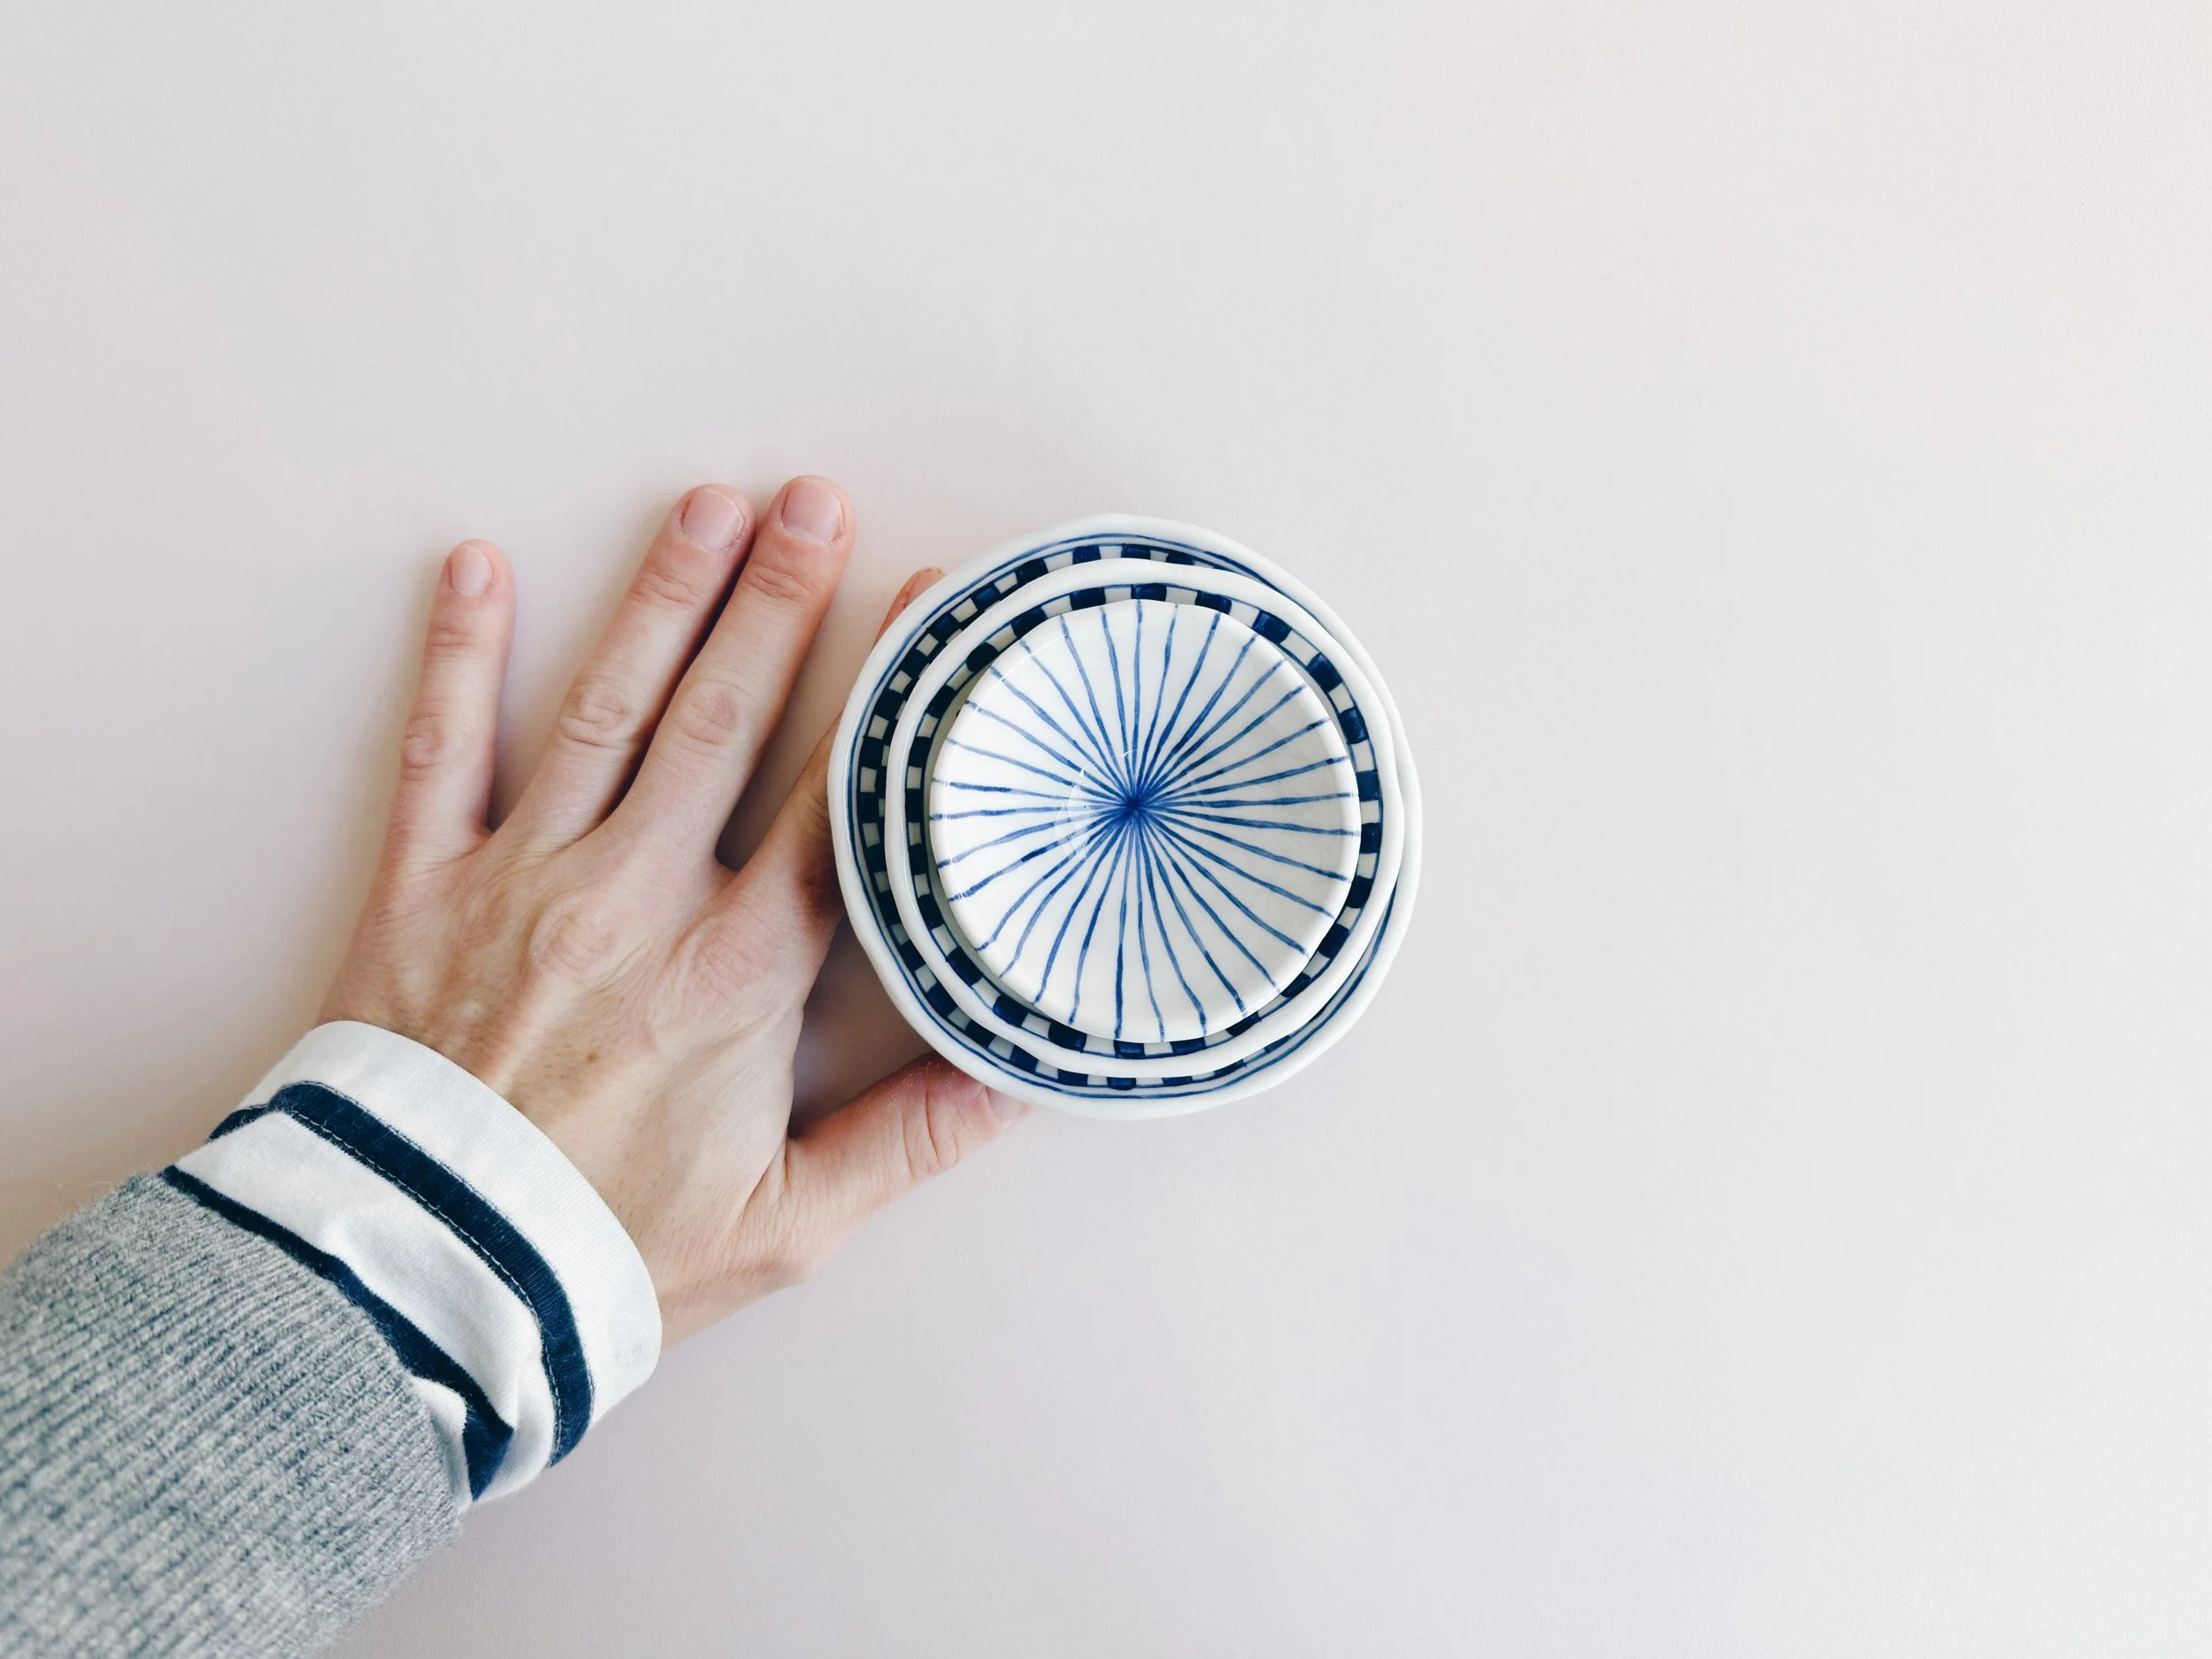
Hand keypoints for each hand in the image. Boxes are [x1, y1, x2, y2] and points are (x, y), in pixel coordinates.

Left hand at [320, 476, 1025, 1342]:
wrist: (419, 1280)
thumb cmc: (605, 1254)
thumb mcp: (787, 1224)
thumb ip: (911, 1142)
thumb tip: (1023, 1079)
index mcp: (736, 972)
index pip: (836, 803)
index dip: (889, 697)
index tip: (930, 611)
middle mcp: (637, 897)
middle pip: (725, 719)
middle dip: (778, 600)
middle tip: (817, 500)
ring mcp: (524, 878)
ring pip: (608, 708)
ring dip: (661, 598)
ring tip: (706, 506)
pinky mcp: (422, 887)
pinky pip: (441, 749)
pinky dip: (456, 655)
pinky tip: (476, 568)